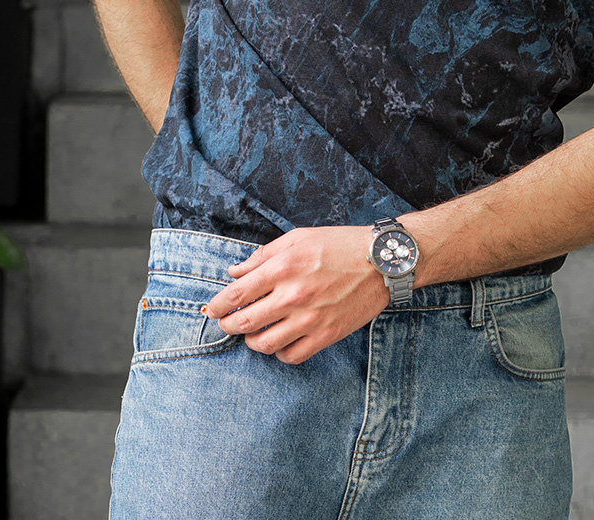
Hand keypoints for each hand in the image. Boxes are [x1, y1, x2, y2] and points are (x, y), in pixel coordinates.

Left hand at [202, 226, 388, 364]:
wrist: (380, 261)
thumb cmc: (338, 244)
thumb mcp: (297, 238)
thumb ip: (262, 256)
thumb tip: (234, 272)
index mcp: (282, 267)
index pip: (237, 294)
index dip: (218, 305)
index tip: (213, 309)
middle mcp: (293, 296)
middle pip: (244, 323)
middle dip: (228, 325)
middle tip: (227, 323)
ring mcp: (309, 319)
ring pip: (264, 344)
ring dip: (251, 341)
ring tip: (253, 333)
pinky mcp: (326, 335)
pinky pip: (290, 356)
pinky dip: (279, 352)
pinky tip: (279, 340)